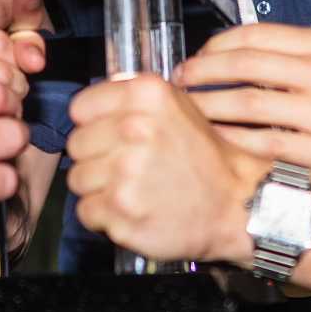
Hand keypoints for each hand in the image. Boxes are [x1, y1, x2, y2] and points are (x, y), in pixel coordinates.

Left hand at [64, 72, 260, 265]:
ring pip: (77, 179)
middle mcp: (134, 129)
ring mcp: (126, 173)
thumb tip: (93, 100)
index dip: (92, 123)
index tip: (108, 134)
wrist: (235, 205)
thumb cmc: (204, 159)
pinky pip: (86, 211)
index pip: (80, 107)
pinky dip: (103, 215)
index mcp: (146, 96)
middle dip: (95, 157)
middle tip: (125, 166)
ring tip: (130, 189)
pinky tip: (129, 210)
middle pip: (76, 144)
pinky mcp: (121, 211)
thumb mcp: (177, 106)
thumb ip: (131, 97)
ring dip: (98, 188)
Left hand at [177, 23, 310, 204]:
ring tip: (186, 117)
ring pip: (247, 106)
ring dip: (207, 110)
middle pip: (243, 66)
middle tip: (178, 86)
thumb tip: (246, 61)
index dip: (214, 47)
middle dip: (200, 76)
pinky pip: (265, 146)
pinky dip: (233, 144)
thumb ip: (304, 63)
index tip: (195, 59)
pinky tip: (215, 146)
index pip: (255, 35)